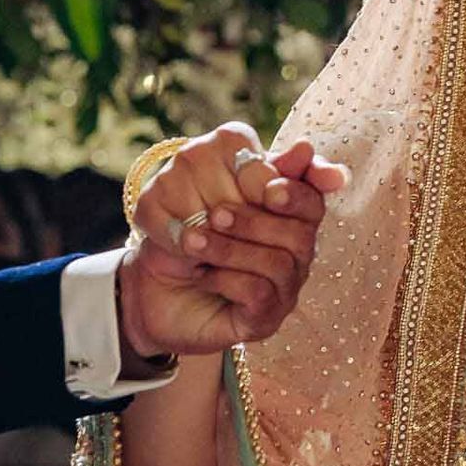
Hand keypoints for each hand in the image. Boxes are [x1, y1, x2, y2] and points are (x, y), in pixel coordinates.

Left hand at [118, 123, 347, 358]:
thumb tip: (304, 147)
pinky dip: (226, 278)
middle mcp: (296, 255)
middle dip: (255, 221)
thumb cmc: (186, 231)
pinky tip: (201, 273)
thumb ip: (251, 167)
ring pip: (279, 264)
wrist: (151, 286)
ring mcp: (284, 289)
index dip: (298, 193)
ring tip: (192, 241)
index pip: (314, 200)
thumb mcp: (208, 189)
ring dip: (232, 248)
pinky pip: (259, 293)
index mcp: (289, 217)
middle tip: (215, 214)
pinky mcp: (264, 319)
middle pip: (302, 234)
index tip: (269, 188)